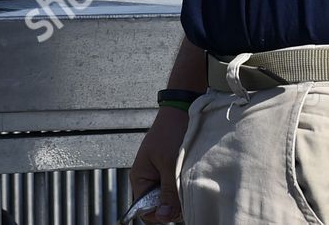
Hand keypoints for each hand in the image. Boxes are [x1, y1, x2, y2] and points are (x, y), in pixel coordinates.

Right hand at [129, 106, 189, 222]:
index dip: (158, 213)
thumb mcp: (169, 164)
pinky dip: (184, 190)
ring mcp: (160, 178)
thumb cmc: (170, 133)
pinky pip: (176, 192)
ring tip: (187, 182)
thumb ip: (167, 192)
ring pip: (169, 201)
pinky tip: (189, 179)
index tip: (174, 208)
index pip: (144, 210)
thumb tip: (163, 216)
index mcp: (139, 178)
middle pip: (158, 208)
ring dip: (180, 197)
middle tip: (184, 192)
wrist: (182, 113)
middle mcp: (148, 181)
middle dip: (172, 206)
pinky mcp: (171, 175)